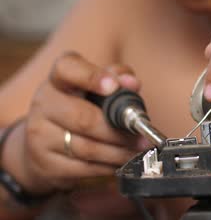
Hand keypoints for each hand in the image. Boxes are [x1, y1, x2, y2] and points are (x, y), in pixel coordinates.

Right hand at [3, 52, 146, 196]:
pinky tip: (122, 162)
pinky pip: (84, 168)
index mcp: (59, 79)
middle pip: (84, 119)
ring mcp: (40, 135)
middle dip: (119, 131)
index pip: (68, 69)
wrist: (43, 144)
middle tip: (143, 136)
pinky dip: (109, 166)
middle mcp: (44, 104)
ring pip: (87, 148)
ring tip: (139, 150)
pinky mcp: (45, 164)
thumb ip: (118, 78)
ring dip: (119, 152)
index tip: (114, 86)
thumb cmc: (82, 108)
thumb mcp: (97, 87)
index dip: (91, 77)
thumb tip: (132, 83)